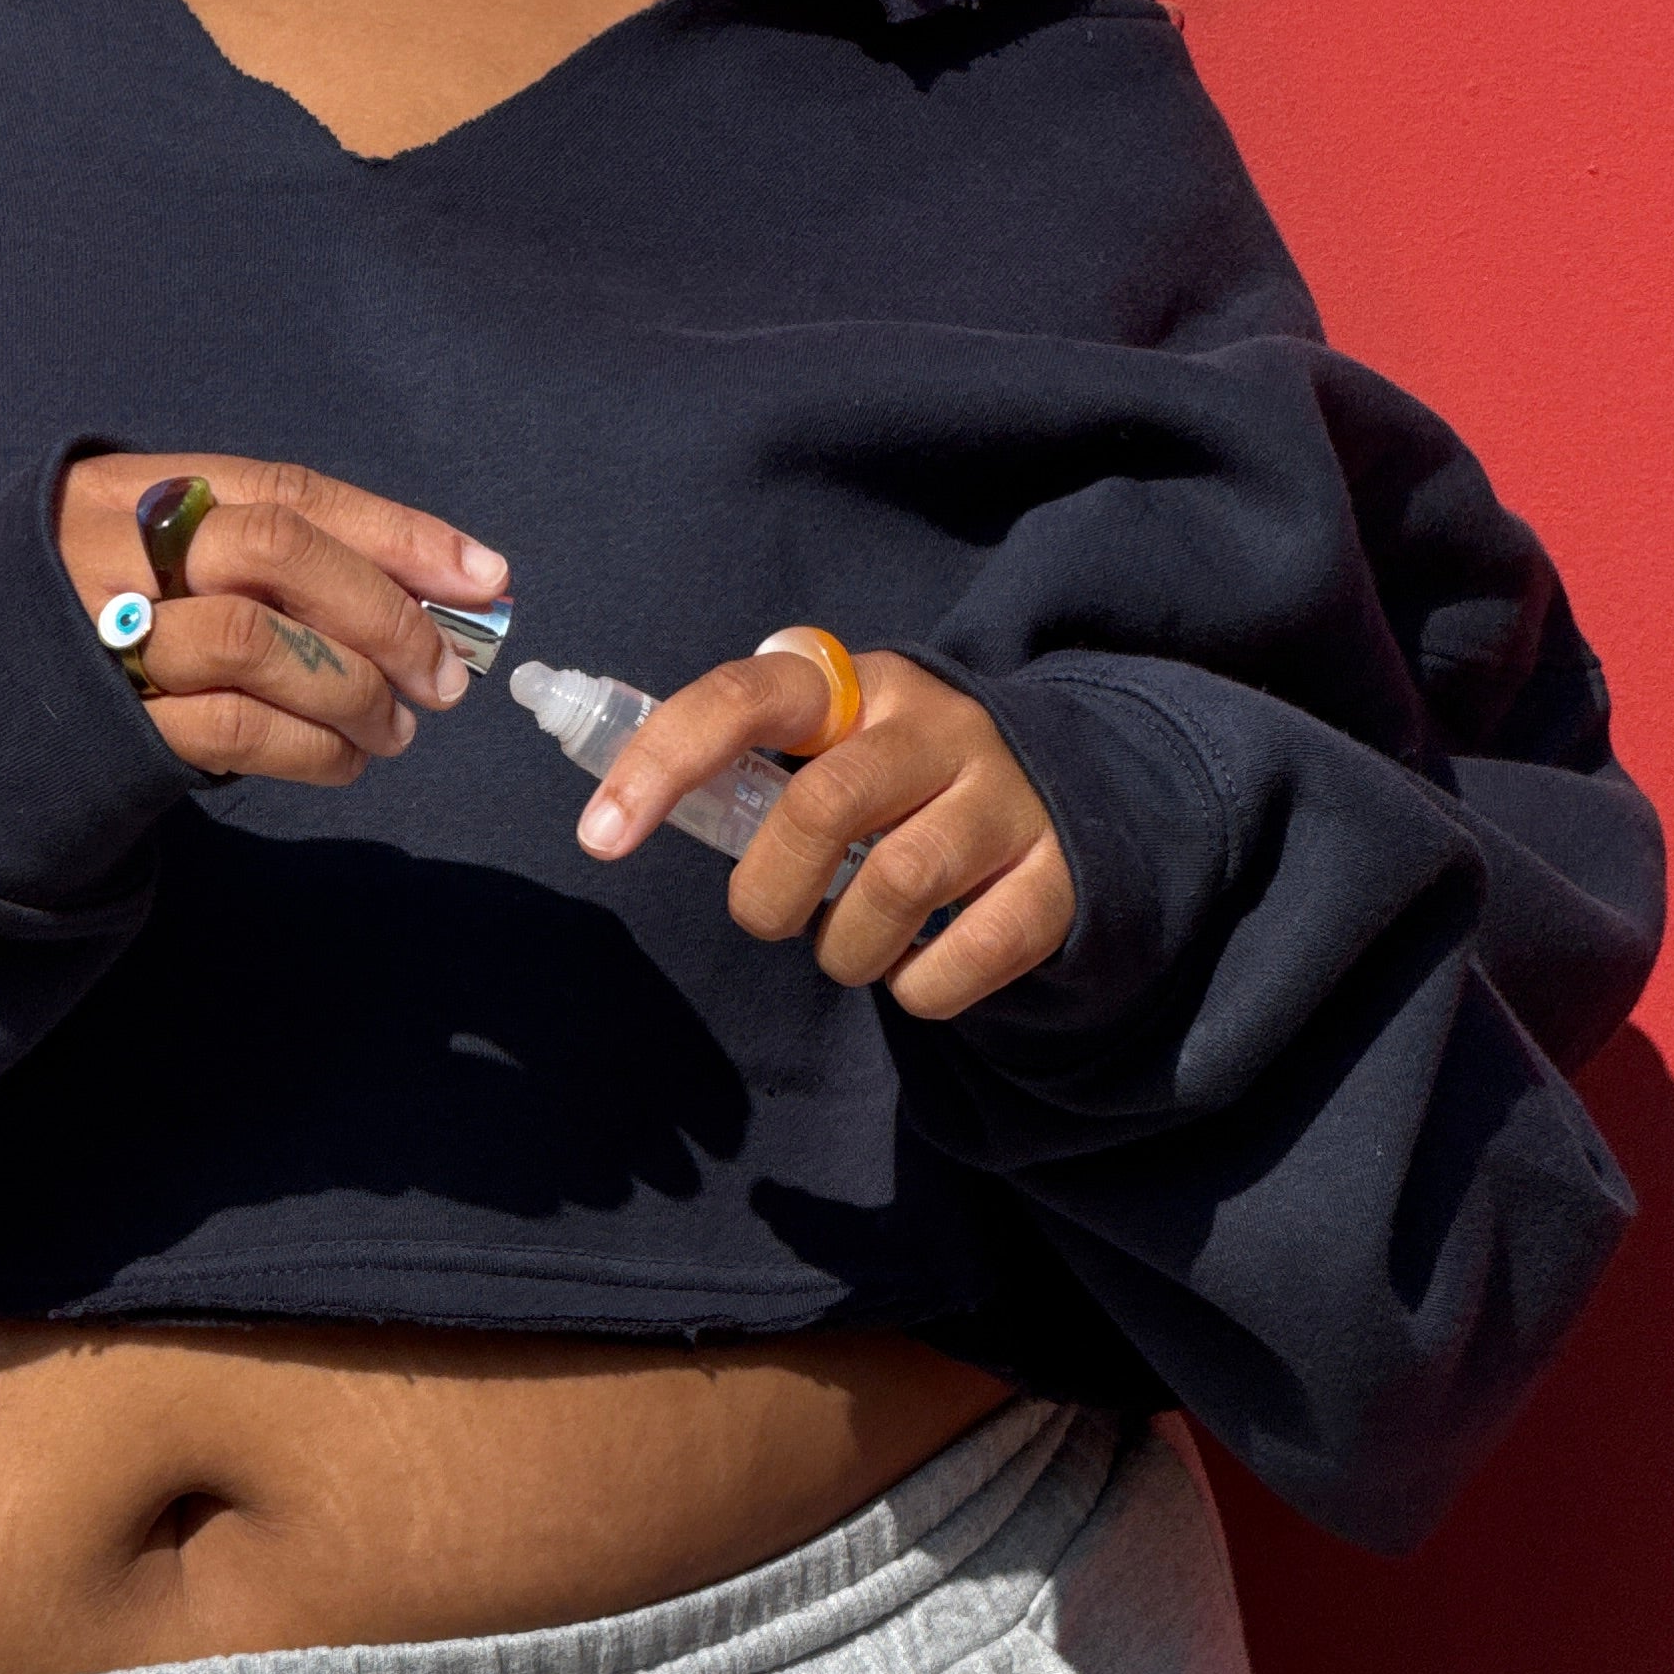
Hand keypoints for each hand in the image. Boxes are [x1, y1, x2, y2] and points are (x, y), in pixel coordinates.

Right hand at [55, 453, 509, 790]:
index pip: (288, 492)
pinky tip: (345, 760)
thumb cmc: (96, 621)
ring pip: (256, 643)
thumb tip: (441, 591)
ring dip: (352, 689)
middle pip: (274, 552)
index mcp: (136, 488)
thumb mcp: (160, 557)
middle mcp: (114, 547)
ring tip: (395, 728)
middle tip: (446, 674)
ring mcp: (101, 635)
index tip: (484, 576)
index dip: (395, 532)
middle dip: (382, 611)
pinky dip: (309, 748)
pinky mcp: (106, 724)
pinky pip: (229, 730)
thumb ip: (273, 563)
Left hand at [576, 644, 1076, 1011]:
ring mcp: (1007, 795)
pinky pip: (968, 954)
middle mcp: (937, 725)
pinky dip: (919, 988)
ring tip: (850, 946)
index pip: (744, 696)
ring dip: (844, 947)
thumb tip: (622, 818)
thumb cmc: (903, 784)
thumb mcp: (835, 750)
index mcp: (856, 685)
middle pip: (822, 805)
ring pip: (897, 882)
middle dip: (767, 891)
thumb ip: (753, 775)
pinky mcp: (1058, 872)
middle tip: (765, 918)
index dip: (665, 759)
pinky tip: (914, 970)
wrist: (1073, 794)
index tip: (600, 834)